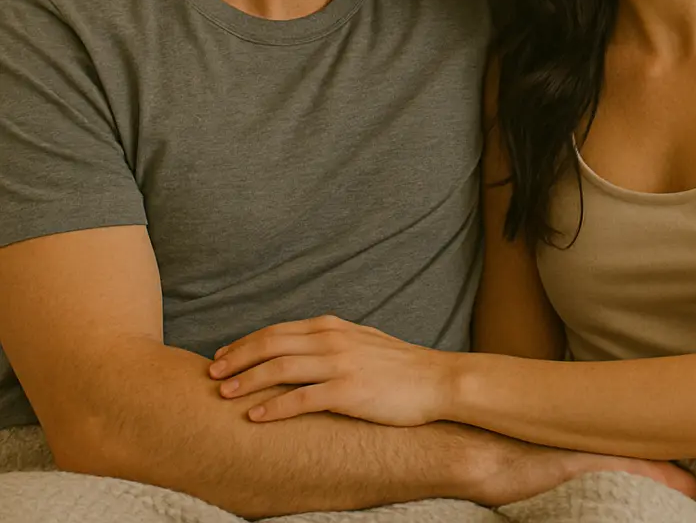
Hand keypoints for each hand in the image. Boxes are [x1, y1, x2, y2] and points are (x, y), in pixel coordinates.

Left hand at [209, 315, 453, 425]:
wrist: (436, 380)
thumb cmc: (400, 365)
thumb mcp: (362, 341)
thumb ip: (332, 341)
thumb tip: (304, 347)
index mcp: (333, 327)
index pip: (278, 330)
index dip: (246, 342)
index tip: (223, 354)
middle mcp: (332, 340)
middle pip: (272, 344)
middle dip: (237, 358)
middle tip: (211, 372)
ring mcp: (340, 364)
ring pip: (281, 368)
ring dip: (247, 381)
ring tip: (223, 393)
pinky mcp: (348, 391)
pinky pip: (301, 398)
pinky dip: (274, 406)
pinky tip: (255, 416)